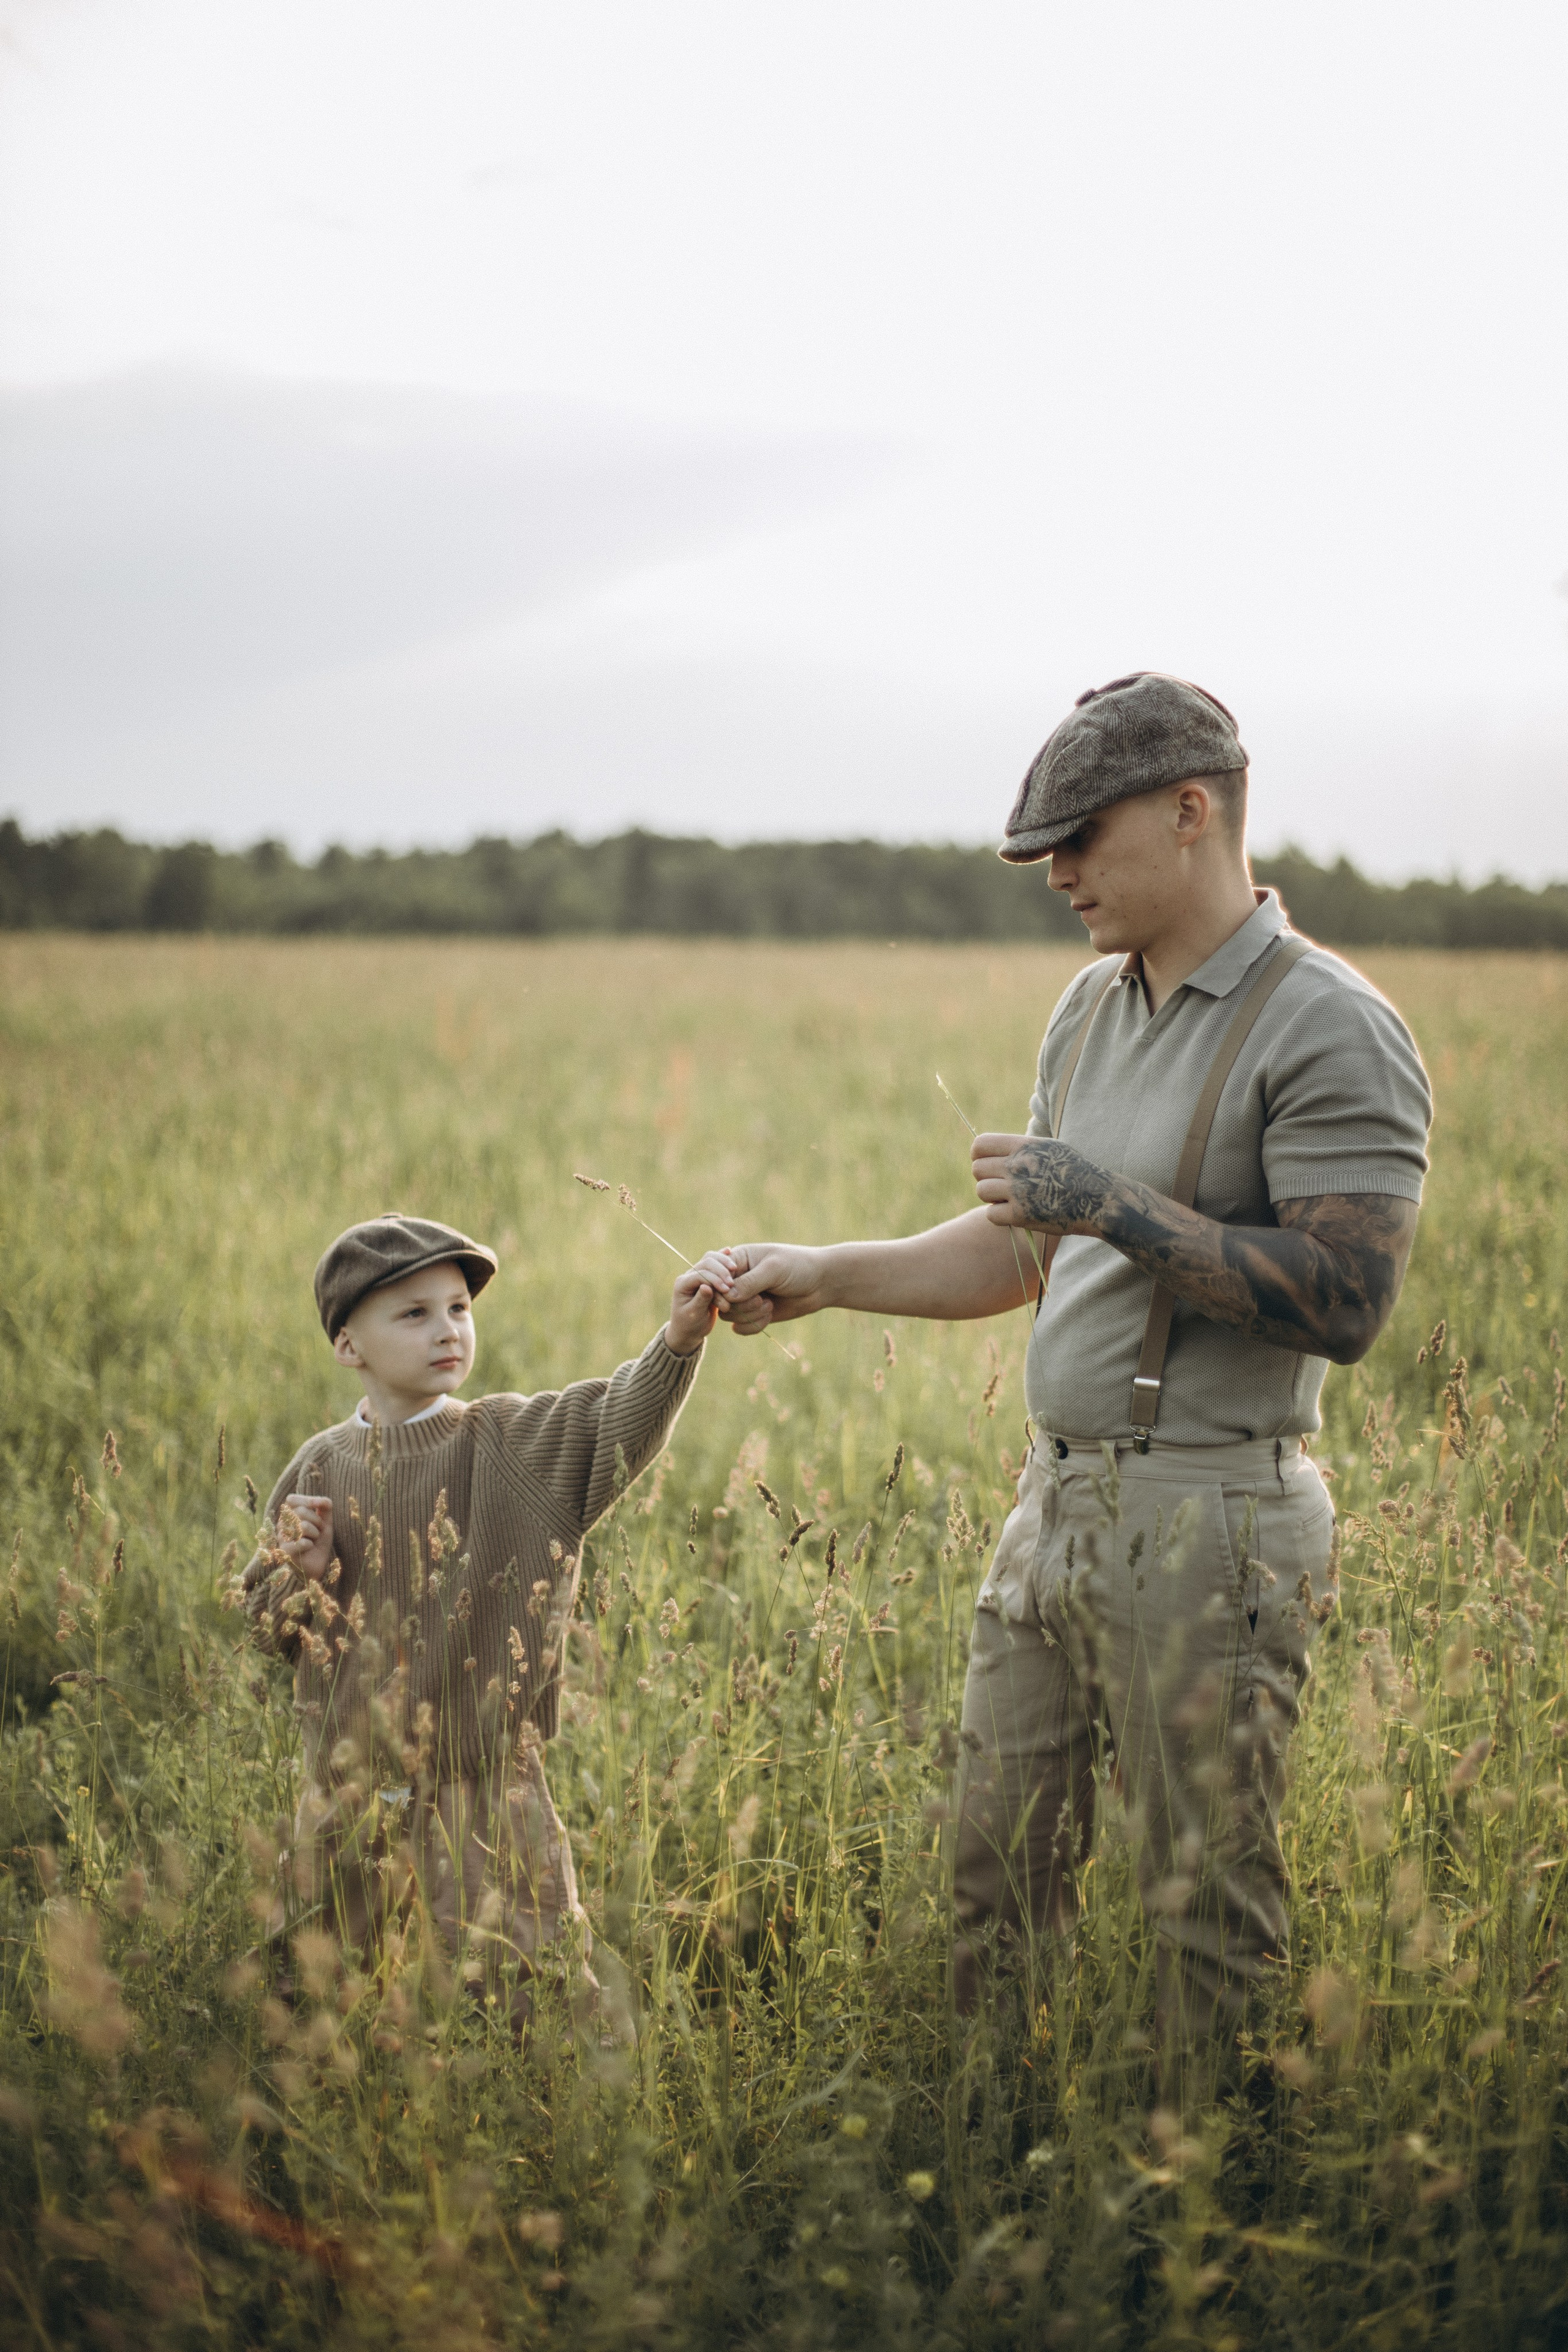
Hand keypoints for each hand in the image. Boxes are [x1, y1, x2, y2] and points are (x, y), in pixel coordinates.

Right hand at [277, 1495, 333, 1580]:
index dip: (307, 1501)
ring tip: (313, 1540)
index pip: (291, 1499)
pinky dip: (311, 1545)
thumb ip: (325, 1505)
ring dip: (315, 1534)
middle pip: (301, 1512)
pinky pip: (302, 1542)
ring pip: (303, 1526)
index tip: (318, 1509)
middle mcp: (281, 1524)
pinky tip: (308, 1548)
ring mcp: (281, 1537)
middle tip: (317, 1531)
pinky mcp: (285, 1551)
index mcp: (288, 1514)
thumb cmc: (320, 1539)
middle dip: (317, 1521)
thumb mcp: (326, 1520)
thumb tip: (318, 1500)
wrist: (319, 1562)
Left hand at [666, 1250, 738, 1354]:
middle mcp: (689, 1276)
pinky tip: (729, 1251)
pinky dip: (722, 1258)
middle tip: (732, 1284)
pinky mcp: (708, 1277)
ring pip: (711, 1259)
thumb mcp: (694, 1315)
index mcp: (682, 1284)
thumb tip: (707, 1287)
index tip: (727, 1290)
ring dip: (724, 1263)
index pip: (701, 1274)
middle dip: (721, 1271)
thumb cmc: (690, 1325)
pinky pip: (715, 1264)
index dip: (715, 1279)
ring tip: (735, 1269)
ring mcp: (698, 1275)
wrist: (689, 1329)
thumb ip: (700, 1300)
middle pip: (706, 1262)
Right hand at [714, 1243, 830, 1333]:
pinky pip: (741, 1327)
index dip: (720, 1291)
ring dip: (749, 1315)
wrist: (821, 1283)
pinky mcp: (754, 1313)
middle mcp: (738, 1279)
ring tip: (769, 1306)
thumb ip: (749, 1282)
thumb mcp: (773, 1270)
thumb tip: (726, 1297)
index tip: (732, 1298)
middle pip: (721, 1300)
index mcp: (738, 1260)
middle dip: (741, 1305)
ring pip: (730, 1315)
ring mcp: (746, 1297)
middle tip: (762, 1300)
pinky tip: (770, 1316)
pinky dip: (754, 1326)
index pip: (715, 1277)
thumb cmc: (798, 1267)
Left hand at [971, 1133, 1111, 1234]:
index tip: (987, 1165)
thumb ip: (1023, 1148)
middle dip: (987, 1178)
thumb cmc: (1076, 1173)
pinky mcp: (1020, 1214)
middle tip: (1003, 1186)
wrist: (1098, 1199)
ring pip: (981, 1191)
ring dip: (993, 1197)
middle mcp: (1018, 1165)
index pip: (980, 1145)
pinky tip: (1016, 1214)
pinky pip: (991, 1214)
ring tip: (1011, 1200)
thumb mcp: (1051, 1148)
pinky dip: (1000, 1216)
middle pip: (977, 1169)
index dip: (978, 1156)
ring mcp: (1018, 1190)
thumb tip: (994, 1151)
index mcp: (1025, 1146)